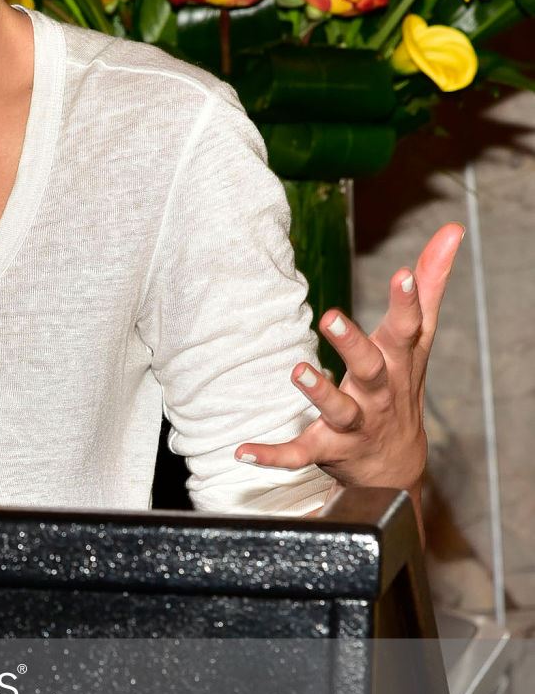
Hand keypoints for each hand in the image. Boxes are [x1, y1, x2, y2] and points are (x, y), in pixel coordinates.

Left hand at [234, 221, 466, 537]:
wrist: (397, 465)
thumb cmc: (402, 384)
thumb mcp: (418, 337)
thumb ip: (430, 284)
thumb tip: (451, 229)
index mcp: (398, 363)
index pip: (407, 329)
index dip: (408, 302)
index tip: (403, 274)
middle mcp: (378, 394)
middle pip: (370, 368)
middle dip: (353, 344)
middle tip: (330, 317)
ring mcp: (354, 424)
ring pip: (339, 410)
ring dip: (319, 392)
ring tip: (296, 371)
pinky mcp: (326, 449)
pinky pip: (298, 454)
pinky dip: (272, 455)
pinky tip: (242, 450)